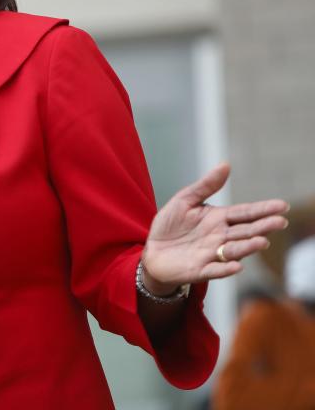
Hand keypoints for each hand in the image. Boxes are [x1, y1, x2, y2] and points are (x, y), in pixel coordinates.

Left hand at [141, 163, 289, 292]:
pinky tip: (236, 266)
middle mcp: (221, 237)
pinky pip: (216, 270)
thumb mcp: (184, 201)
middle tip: (280, 222)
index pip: (245, 213)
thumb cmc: (170, 225)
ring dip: (248, 247)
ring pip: (235, 250)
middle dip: (263, 227)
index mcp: (219, 219)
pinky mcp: (201, 270)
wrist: (153, 251)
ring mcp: (212, 254)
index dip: (263, 209)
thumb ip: (205, 186)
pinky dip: (226, 268)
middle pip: (245, 231)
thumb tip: (225, 165)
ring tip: (261, 241)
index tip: (282, 205)